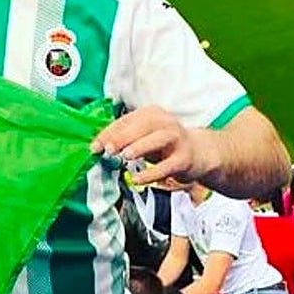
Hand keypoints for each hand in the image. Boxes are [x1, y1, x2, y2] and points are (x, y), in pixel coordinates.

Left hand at [89, 105, 215, 185]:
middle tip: (107, 149)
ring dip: (140, 147)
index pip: (126, 120)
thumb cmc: (164, 144)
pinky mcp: (184, 158)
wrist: (199, 152)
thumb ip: (124, 138)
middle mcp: (165, 122)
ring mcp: (177, 139)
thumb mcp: (143, 136)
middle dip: (122, 137)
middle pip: (141, 126)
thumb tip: (99, 146)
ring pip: (157, 139)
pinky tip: (138, 179)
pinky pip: (167, 166)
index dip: (109, 133)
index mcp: (151, 113)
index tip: (95, 147)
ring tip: (125, 156)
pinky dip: (151, 173)